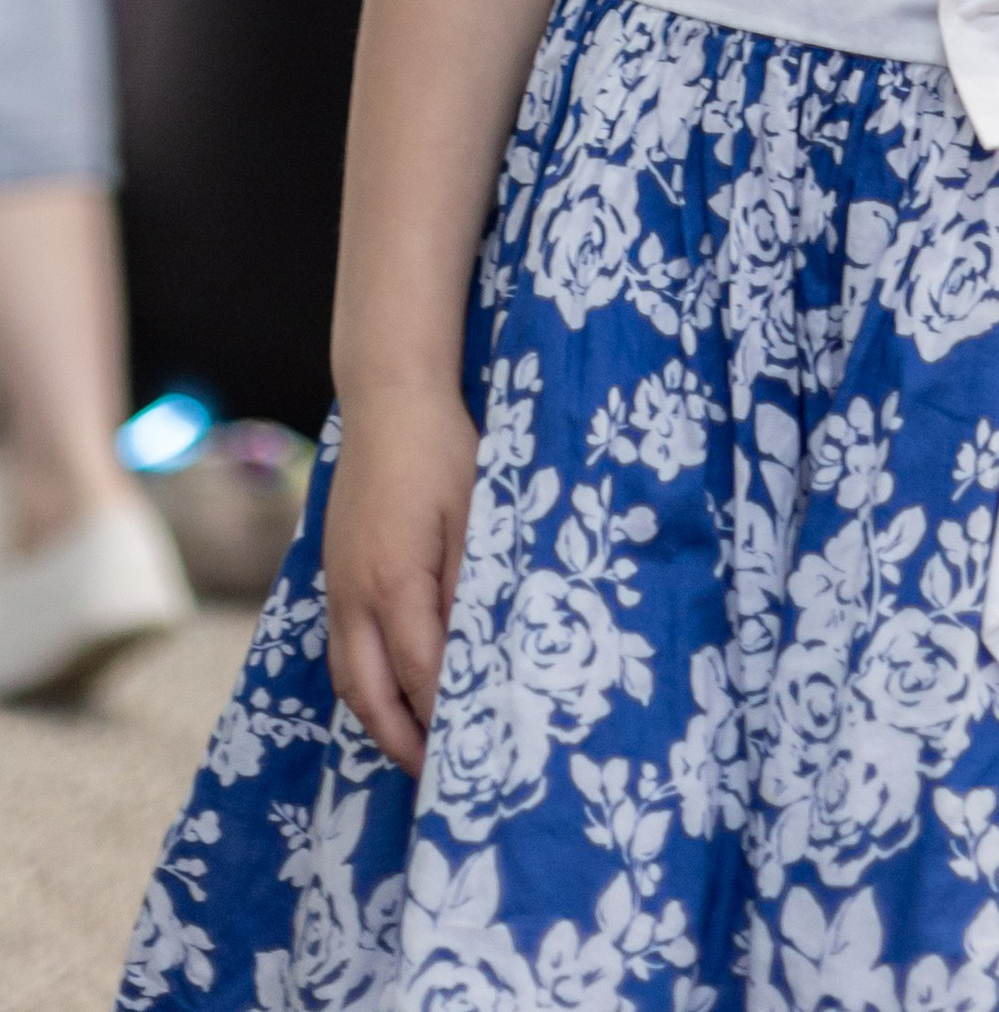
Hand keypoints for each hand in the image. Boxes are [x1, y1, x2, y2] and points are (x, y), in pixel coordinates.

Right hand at [322, 384, 480, 772]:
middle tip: (436, 781)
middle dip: (401, 741)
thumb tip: (480, 649)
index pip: (421, 674)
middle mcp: (355, 595)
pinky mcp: (334, 574)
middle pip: (369, 694)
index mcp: (395, 583)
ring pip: (346, 676)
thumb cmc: (443, 451)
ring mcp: (337, 586)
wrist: (389, 400)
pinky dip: (361, 684)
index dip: (445, 720)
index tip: (473, 759)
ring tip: (413, 750)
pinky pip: (340, 649)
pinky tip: (387, 692)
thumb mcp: (475, 512)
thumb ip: (473, 584)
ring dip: (376, 719)